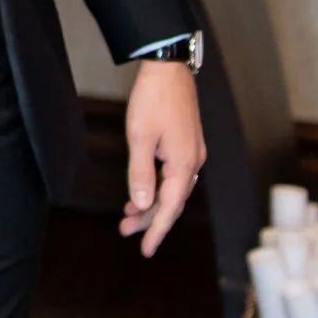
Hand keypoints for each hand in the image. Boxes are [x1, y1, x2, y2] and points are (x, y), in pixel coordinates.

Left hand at [121, 59, 204, 257]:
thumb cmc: (153, 99)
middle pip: (172, 202)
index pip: (170, 208)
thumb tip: (143, 204)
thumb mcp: (140, 138)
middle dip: (149, 219)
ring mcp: (192, 153)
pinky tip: (141, 190)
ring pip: (172, 189)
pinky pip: (172, 175)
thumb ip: (140, 174)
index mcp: (184, 165)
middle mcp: (193, 162)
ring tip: (127, 215)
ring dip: (151, 203)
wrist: (168, 68)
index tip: (145, 250)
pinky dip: (156, 187)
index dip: (156, 230)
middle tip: (124, 231)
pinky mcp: (186, 144)